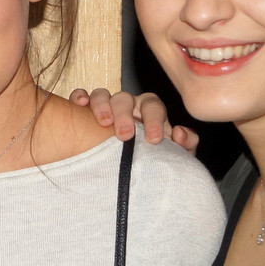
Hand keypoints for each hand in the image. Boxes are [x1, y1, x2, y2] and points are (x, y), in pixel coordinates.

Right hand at [69, 88, 197, 154]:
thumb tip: (180, 132)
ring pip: (102, 94)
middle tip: (125, 135)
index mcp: (148, 111)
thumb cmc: (151, 158)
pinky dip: (79, 97)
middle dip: (125, 114)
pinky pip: (80, 96)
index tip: (154, 140)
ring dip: (102, 105)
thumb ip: (185, 145)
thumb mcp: (173, 155)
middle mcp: (127, 105)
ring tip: (103, 123)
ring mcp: (105, 106)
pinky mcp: (85, 111)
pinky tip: (80, 106)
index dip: (155, 120)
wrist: (128, 171)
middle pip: (125, 98)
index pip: (153, 106)